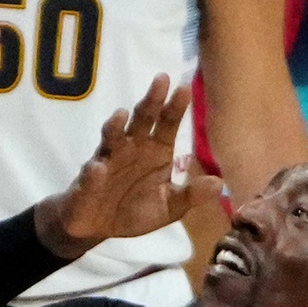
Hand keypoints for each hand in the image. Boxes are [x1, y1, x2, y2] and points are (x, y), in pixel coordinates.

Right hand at [36, 76, 222, 258]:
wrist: (99, 226)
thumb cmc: (136, 210)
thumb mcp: (169, 206)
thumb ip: (190, 195)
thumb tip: (219, 184)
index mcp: (156, 151)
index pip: (168, 124)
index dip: (176, 107)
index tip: (185, 89)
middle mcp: (132, 148)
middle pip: (142, 119)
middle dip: (151, 101)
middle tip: (161, 80)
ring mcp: (108, 160)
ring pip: (112, 137)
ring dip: (115, 126)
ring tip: (121, 115)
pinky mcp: (88, 181)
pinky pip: (91, 174)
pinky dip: (94, 172)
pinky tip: (98, 169)